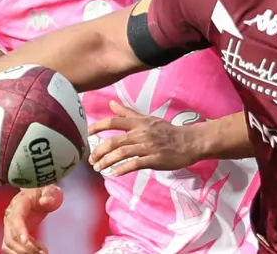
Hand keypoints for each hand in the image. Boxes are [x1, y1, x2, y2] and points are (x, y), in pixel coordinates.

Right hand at [1, 185, 62, 253]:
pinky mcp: (12, 233)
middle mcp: (10, 216)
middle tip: (43, 251)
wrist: (36, 194)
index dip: (19, 229)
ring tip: (42, 253)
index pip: (15, 218)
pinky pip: (11, 247)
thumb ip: (49, 195)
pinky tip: (36, 253)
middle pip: (11, 235)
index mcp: (18, 203)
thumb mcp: (49, 190)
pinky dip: (21, 252)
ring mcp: (9, 226)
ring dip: (23, 252)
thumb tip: (45, 201)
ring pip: (9, 244)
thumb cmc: (43, 192)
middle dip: (26, 246)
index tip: (26, 240)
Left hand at [89, 101, 203, 175]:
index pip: (114, 122)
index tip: (87, 134)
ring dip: (107, 162)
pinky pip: (135, 164)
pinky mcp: (155, 159)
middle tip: (91, 160)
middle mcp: (141, 133)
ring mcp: (148, 147)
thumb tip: (111, 103)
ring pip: (122, 154)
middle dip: (99, 151)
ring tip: (99, 168)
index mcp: (139, 123)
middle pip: (114, 141)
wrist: (189, 142)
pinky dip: (123, 169)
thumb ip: (128, 113)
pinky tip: (115, 173)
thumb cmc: (168, 131)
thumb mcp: (147, 119)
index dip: (98, 127)